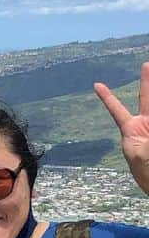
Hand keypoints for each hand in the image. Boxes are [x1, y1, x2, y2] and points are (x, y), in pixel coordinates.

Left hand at [95, 62, 148, 192]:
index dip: (107, 98)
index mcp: (131, 130)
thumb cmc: (146, 173)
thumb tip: (147, 126)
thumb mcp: (140, 155)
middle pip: (147, 98)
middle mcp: (147, 125)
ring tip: (146, 69)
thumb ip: (144, 139)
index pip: (116, 110)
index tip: (95, 85)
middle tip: (146, 64)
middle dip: (147, 81)